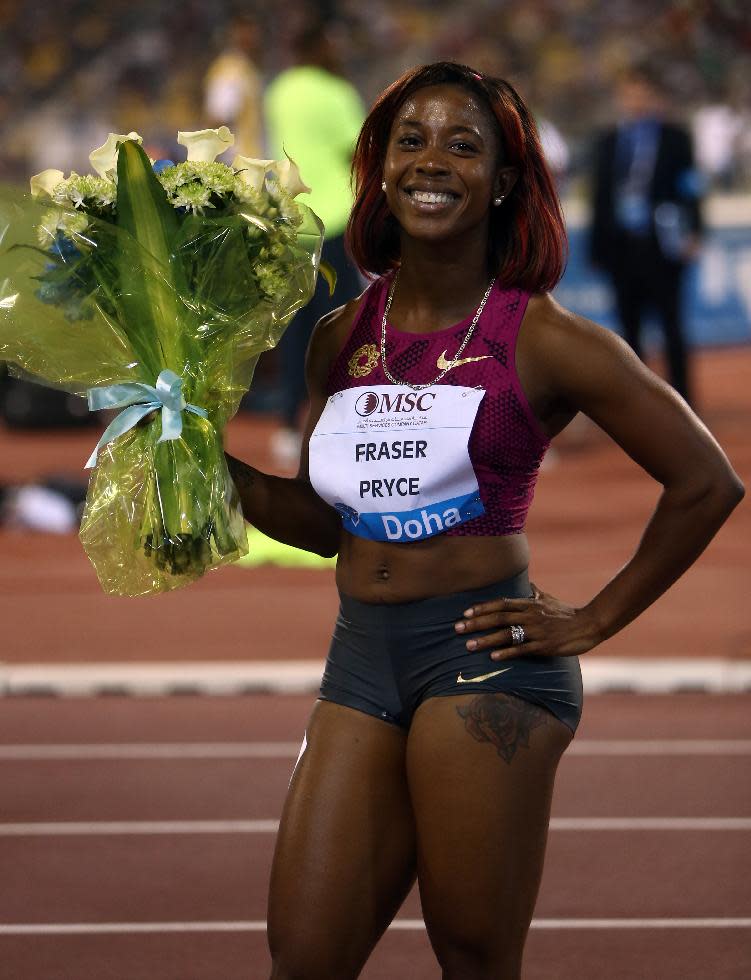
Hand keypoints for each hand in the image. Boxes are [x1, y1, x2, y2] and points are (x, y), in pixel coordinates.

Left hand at [454, 583, 600, 659]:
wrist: (589, 624)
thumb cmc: (567, 613)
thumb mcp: (549, 600)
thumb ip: (536, 594)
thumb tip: (529, 586)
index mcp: (529, 604)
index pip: (500, 604)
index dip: (482, 608)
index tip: (465, 613)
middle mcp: (530, 615)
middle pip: (498, 618)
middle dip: (476, 623)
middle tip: (457, 628)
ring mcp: (537, 631)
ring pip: (506, 634)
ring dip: (486, 640)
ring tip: (468, 646)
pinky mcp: (544, 646)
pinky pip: (522, 649)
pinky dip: (507, 653)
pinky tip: (493, 657)